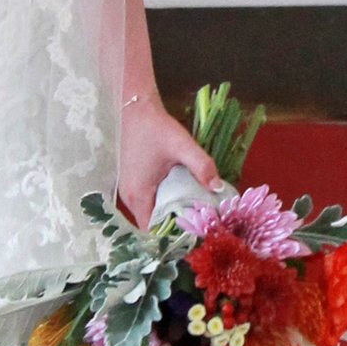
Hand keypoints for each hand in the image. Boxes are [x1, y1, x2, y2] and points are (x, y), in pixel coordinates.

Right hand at [117, 93, 222, 226]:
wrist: (133, 108)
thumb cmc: (155, 128)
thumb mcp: (182, 145)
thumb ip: (202, 166)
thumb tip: (218, 188)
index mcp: (138, 194)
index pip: (151, 231)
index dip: (170, 237)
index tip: (192, 236)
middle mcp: (129, 196)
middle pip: (150, 225)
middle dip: (172, 228)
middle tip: (198, 227)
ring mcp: (128, 189)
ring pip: (148, 214)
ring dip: (167, 216)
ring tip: (192, 215)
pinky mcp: (131, 181)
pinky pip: (147, 202)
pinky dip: (161, 205)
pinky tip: (179, 199)